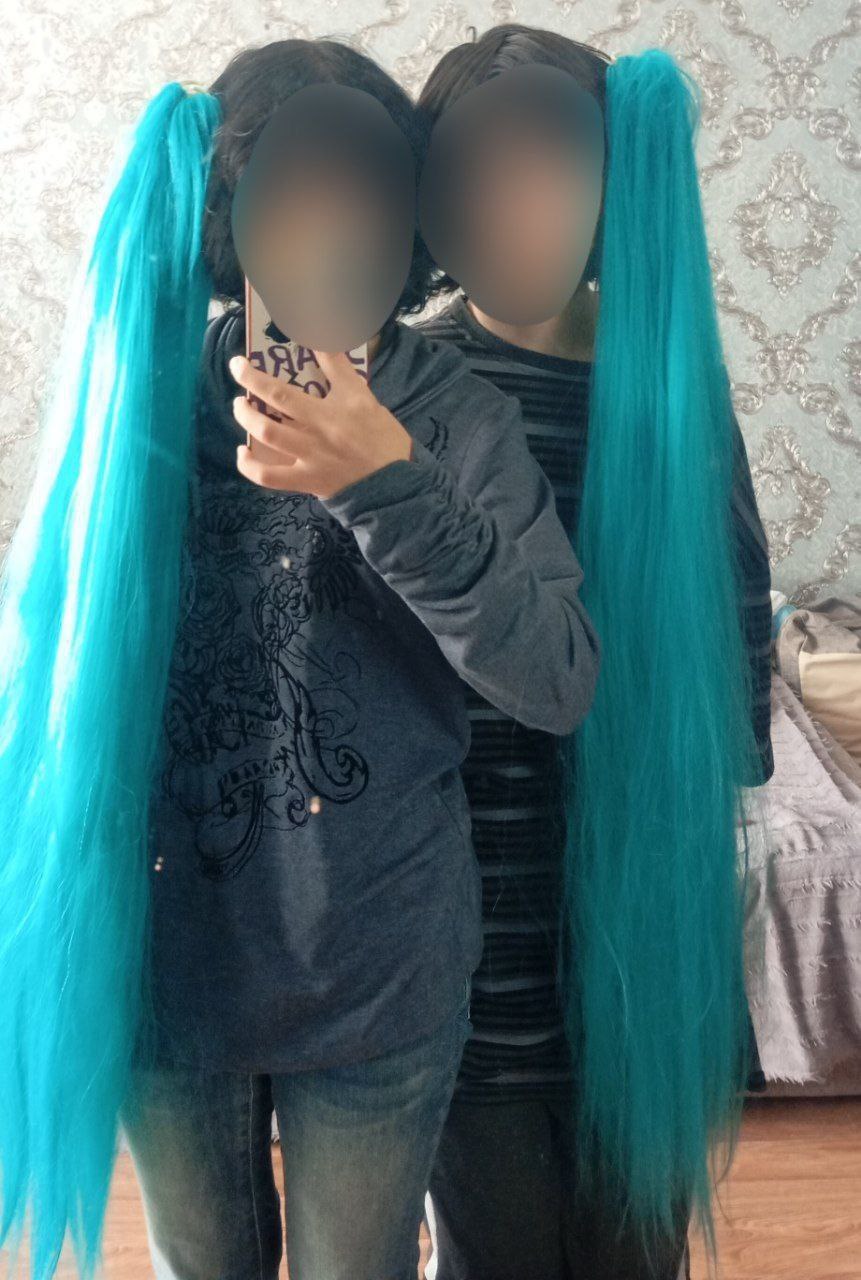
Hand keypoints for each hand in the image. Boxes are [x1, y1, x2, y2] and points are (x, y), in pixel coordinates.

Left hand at [228, 351, 413, 498]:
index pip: (303, 376)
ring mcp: (309, 457)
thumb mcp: (365, 399)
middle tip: (239, 372)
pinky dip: (249, 465)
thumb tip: (321, 341)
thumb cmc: (381, 439)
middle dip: (250, 382)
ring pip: (267, 434)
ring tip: (241, 407)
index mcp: (335, 407)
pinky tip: (243, 452)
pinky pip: (268, 476)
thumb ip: (340, 372)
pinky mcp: (305, 481)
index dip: (268, 365)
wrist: (394, 484)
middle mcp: (317, 429)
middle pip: (275, 401)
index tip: (247, 356)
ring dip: (246, 417)